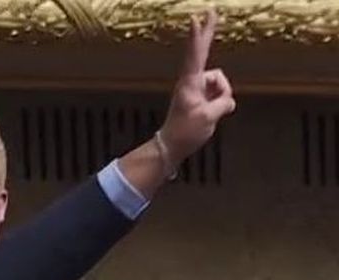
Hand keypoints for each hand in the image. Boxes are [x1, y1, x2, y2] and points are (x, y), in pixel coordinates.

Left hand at [159, 11, 235, 164]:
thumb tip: (228, 100)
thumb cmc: (186, 132)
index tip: (196, 18)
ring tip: (209, 114)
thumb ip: (223, 103)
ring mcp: (196, 89)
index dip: (198, 37)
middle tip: (210, 11)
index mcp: (190, 84)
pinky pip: (219, 93)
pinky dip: (221, 102)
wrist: (172, 146)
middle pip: (202, 53)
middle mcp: (191, 82)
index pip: (195, 55)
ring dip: (222, 96)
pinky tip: (212, 115)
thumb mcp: (209, 118)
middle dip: (207, 33)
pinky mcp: (200, 97)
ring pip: (220, 83)